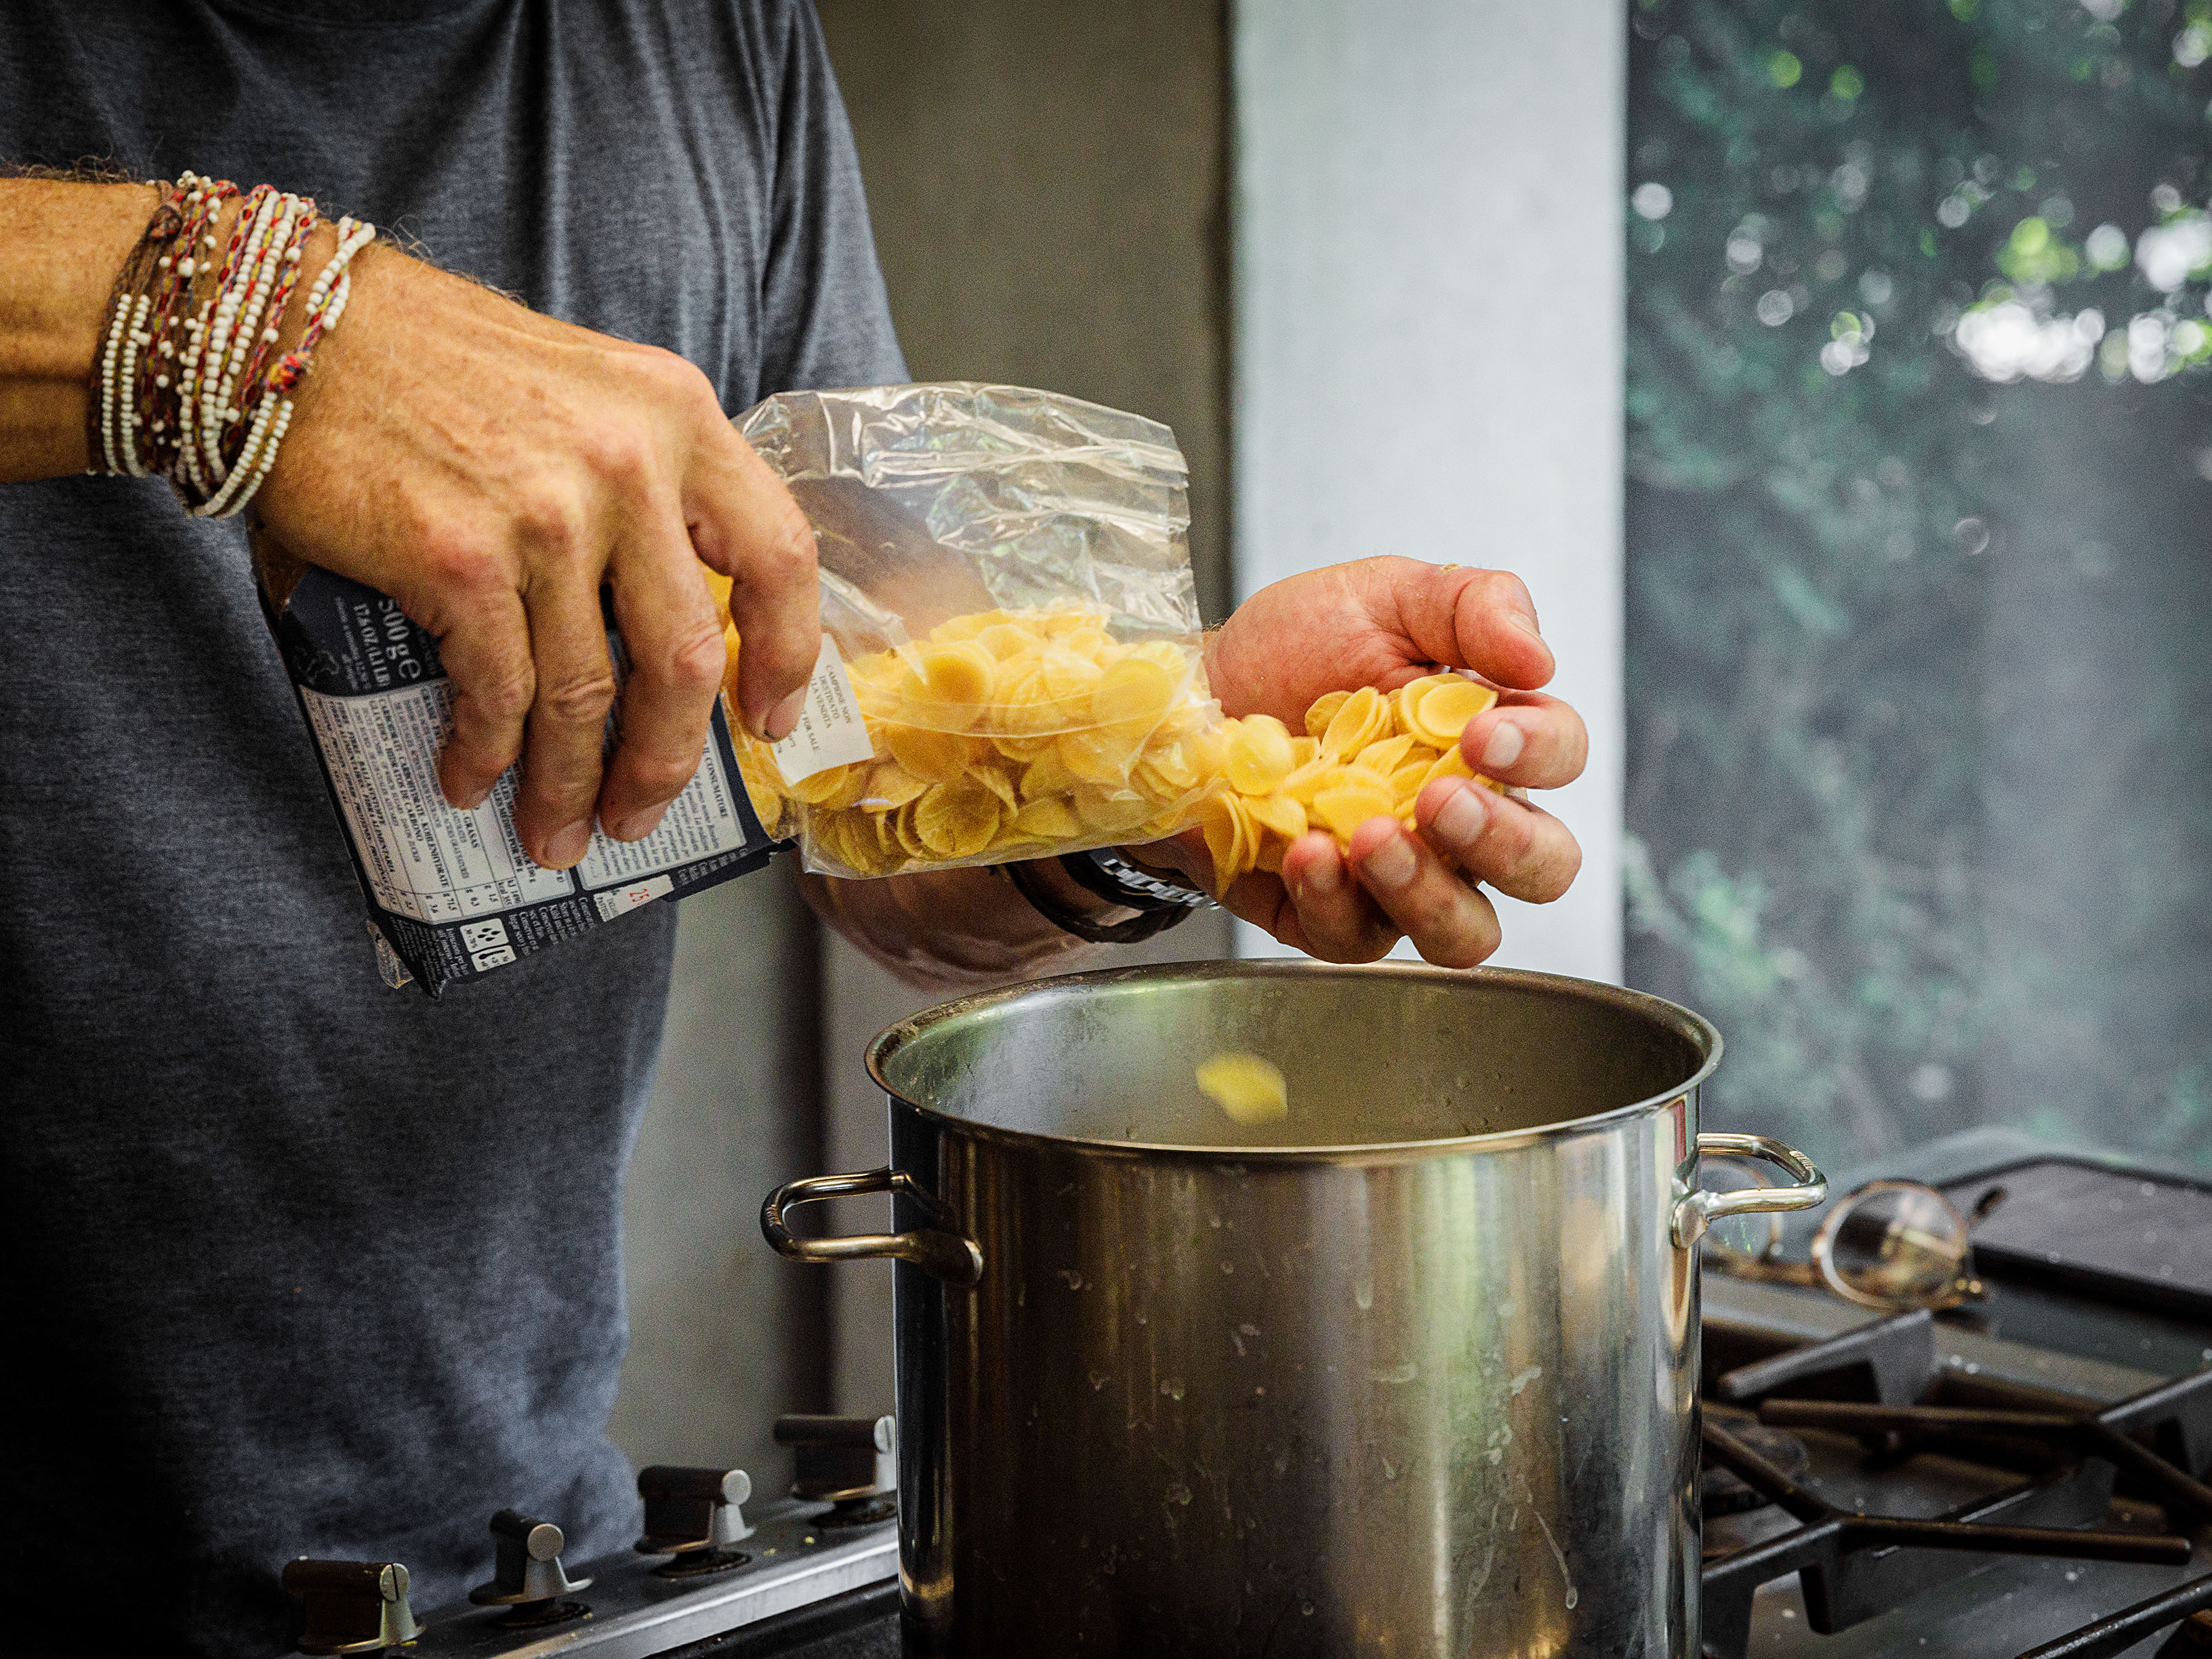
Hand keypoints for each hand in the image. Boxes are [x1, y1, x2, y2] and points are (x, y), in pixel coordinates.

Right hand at [257, 241, 819, 867]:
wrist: (293, 326)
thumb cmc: (432, 364)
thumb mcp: (585, 393)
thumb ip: (642, 483)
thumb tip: (658, 632)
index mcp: (678, 415)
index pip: (778, 553)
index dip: (787, 654)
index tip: (770, 720)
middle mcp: (630, 461)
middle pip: (686, 656)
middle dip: (666, 760)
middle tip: (641, 812)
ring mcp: (549, 512)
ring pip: (587, 694)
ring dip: (568, 783)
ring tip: (554, 831)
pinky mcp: (461, 556)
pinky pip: (499, 691)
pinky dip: (487, 752)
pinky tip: (472, 778)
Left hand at [1138, 556, 1587, 966]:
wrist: (1193, 693)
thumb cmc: (1296, 649)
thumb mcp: (1385, 597)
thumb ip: (1474, 605)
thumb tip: (1538, 658)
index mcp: (1489, 742)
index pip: (1560, 758)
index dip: (1541, 754)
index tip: (1483, 733)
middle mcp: (1459, 824)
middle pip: (1542, 868)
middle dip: (1504, 843)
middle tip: (1440, 801)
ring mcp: (1399, 880)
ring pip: (1463, 933)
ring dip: (1428, 893)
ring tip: (1370, 839)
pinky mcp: (1328, 916)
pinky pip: (1353, 938)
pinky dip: (1332, 900)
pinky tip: (1304, 852)